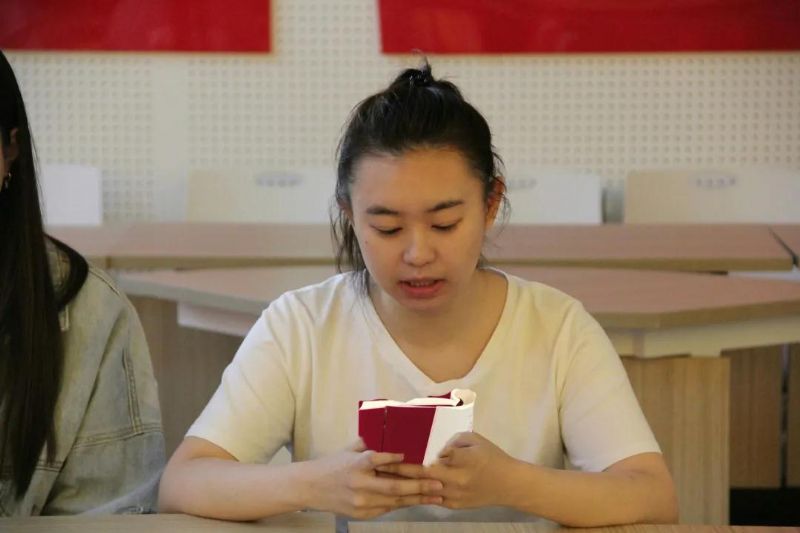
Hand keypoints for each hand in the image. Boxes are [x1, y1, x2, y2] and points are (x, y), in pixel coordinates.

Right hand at [309, 439, 443, 518]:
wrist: (310, 487)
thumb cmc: (332, 465)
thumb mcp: (349, 450)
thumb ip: (369, 445)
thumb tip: (391, 432)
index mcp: (357, 463)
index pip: (380, 459)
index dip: (397, 459)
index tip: (413, 457)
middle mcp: (360, 483)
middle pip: (393, 486)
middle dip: (419, 486)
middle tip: (438, 484)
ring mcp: (361, 501)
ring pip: (394, 501)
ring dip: (417, 499)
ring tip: (436, 497)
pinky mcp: (361, 513)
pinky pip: (387, 509)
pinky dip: (403, 504)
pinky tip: (418, 501)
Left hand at [376, 432, 517, 509]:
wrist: (510, 484)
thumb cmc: (492, 456)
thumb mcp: (473, 440)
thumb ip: (452, 442)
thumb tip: (434, 446)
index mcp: (458, 465)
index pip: (424, 464)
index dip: (405, 460)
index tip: (387, 455)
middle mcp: (452, 484)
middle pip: (419, 479)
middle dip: (397, 473)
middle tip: (377, 468)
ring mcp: (452, 498)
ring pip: (422, 491)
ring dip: (404, 485)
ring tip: (385, 479)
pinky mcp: (454, 506)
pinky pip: (431, 498)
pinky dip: (418, 493)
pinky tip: (405, 488)